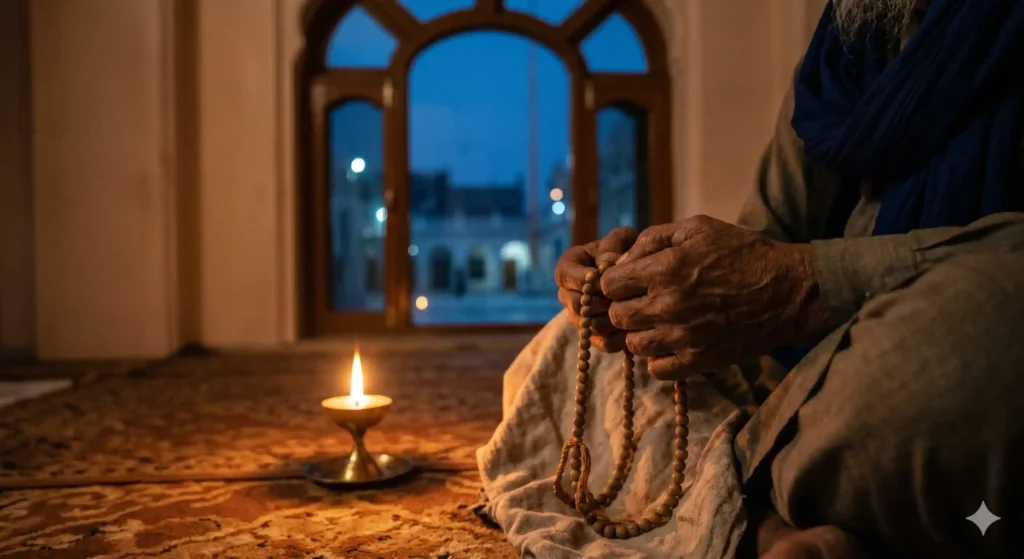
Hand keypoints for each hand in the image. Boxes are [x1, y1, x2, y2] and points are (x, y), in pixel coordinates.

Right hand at [554, 226, 637, 351]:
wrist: (642, 276)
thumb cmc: (629, 251)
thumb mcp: (623, 238)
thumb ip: (613, 243)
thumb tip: (607, 262)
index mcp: (569, 267)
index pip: (563, 276)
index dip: (582, 279)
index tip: (603, 276)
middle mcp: (569, 294)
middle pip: (574, 305)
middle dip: (599, 301)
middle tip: (621, 296)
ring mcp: (580, 318)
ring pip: (589, 326)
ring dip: (611, 319)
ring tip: (631, 309)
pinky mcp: (596, 337)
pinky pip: (602, 343)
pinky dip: (619, 337)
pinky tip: (635, 326)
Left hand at [600, 215, 830, 379]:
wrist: (788, 291)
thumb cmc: (742, 253)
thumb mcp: (698, 228)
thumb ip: (653, 239)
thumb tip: (621, 260)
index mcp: (664, 269)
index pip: (609, 285)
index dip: (615, 281)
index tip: (628, 281)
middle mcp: (668, 305)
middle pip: (617, 316)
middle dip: (624, 307)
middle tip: (642, 301)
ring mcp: (682, 337)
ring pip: (633, 345)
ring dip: (640, 333)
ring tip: (658, 322)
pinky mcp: (698, 360)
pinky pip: (657, 369)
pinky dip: (659, 358)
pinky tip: (671, 343)